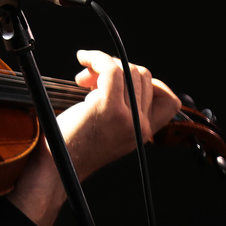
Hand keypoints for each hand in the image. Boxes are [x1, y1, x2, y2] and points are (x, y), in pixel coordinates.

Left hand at [59, 49, 181, 178]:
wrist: (56, 167)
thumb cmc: (72, 147)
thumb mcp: (109, 131)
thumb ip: (123, 109)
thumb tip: (120, 73)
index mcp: (143, 133)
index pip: (168, 100)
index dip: (147, 83)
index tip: (120, 82)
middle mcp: (141, 127)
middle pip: (144, 78)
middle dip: (118, 69)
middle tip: (89, 80)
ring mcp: (127, 118)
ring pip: (130, 71)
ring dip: (104, 65)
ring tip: (83, 78)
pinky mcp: (108, 109)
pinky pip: (112, 69)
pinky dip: (98, 58)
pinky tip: (83, 58)